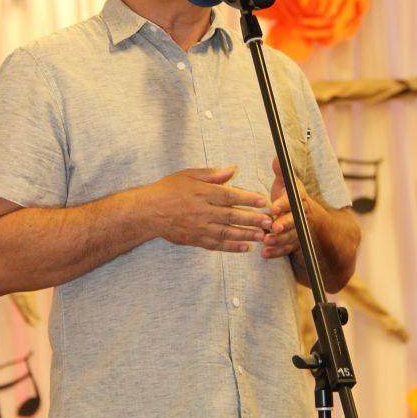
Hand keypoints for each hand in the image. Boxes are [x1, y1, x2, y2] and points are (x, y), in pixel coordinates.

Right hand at [146, 167, 271, 252]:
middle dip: (253, 219)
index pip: (230, 196)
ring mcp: (199, 227)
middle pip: (232, 216)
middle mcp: (202, 211)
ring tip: (262, 236)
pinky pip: (216, 244)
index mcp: (202, 193)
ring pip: (227, 232)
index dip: (248, 199)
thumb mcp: (188, 175)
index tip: (263, 201)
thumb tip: (233, 170)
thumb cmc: (168, 190)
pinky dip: (232, 247)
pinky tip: (245, 247)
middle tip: (269, 221)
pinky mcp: (195, 239)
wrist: (147, 211)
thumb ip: (212, 175)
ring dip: (247, 235)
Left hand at [261, 157, 311, 258]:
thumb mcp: (287, 183)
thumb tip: (276, 157)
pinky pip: (287, 249)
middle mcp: (300, 215)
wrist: (307, 216)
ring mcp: (298, 231)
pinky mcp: (294, 243)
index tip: (273, 207)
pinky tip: (264, 253)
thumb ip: (281, 172)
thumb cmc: (289, 196)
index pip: (292, 201)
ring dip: (279, 240)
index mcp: (298, 199)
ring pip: (290, 237)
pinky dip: (276, 252)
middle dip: (284, 224)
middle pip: (294, 221)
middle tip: (273, 227)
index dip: (283, 204)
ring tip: (266, 242)